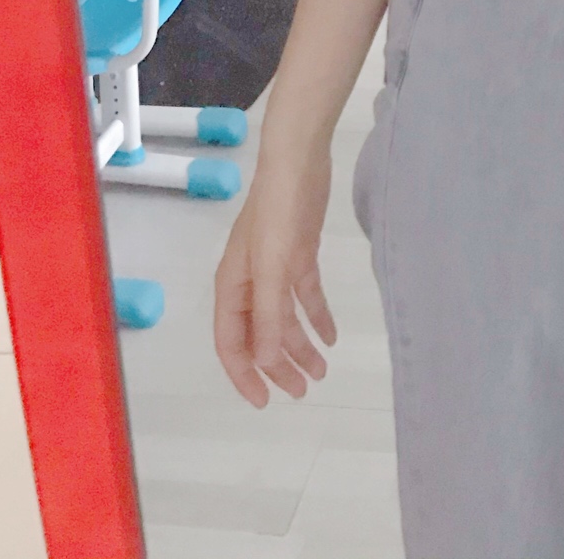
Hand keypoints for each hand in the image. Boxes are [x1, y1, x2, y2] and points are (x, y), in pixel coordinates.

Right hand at [214, 146, 336, 406]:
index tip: (266, 402)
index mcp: (233, 287)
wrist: (299, 162)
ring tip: (322, 370)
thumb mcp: (272, 269)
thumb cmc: (279, 214)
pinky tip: (331, 336)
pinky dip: (316, 316)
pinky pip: (304, 296)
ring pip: (284, 319)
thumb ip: (268, 316)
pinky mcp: (298, 254)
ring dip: (300, 345)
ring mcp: (275, 268)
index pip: (232, 343)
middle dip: (278, 365)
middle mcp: (250, 282)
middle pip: (260, 335)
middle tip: (304, 390)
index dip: (245, 375)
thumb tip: (265, 362)